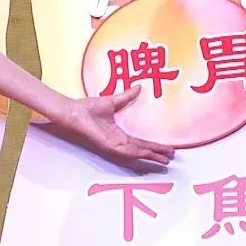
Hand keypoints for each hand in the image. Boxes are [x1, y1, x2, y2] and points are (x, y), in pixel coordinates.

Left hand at [57, 85, 174, 164]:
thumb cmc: (88, 107)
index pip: (141, 142)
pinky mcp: (108, 146)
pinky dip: (138, 154)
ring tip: (165, 159)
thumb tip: (139, 87)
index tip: (167, 147)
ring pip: (137, 153)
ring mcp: (113, 145)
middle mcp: (118, 141)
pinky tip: (148, 155)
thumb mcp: (113, 101)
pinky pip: (126, 152)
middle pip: (142, 149)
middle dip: (157, 153)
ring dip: (151, 156)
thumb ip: (127, 96)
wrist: (73, 111)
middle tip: (171, 157)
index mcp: (119, 133)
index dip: (154, 145)